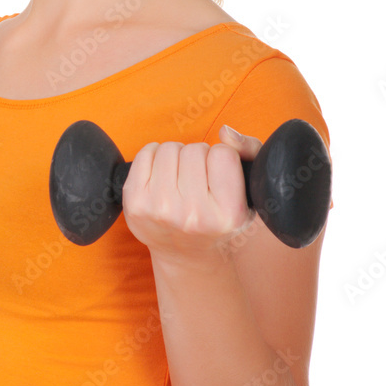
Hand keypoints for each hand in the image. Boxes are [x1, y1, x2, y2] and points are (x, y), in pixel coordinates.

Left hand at [121, 125, 261, 260]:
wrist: (185, 253)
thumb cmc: (218, 217)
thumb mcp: (248, 192)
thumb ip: (250, 151)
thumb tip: (225, 132)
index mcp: (228, 214)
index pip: (223, 154)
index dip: (221, 158)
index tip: (218, 176)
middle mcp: (193, 215)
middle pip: (194, 149)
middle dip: (198, 158)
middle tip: (198, 179)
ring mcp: (161, 210)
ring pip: (169, 148)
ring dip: (176, 156)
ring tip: (181, 178)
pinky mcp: (135, 204)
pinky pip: (144, 153)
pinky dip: (154, 156)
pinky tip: (162, 176)